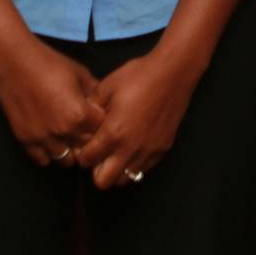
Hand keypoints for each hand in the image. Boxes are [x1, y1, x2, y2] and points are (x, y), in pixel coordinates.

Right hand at [0, 38, 109, 167]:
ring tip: (68, 137)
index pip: (101, 132)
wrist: (14, 62)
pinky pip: (42, 160)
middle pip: (85, 149)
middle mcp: (62, 132)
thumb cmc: (50, 63)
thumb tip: (104, 106)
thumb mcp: (81, 74)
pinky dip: (48, 154)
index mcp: (79, 115)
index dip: (101, 125)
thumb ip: (95, 94)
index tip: (97, 118)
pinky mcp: (25, 141)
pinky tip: (50, 140)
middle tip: (84, 130)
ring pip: (65, 160)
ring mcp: (42, 139)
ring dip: (69, 150)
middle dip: (88, 140)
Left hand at [82, 48, 203, 189]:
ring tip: (116, 152)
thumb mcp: (106, 87)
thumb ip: (91, 108)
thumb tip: (81, 121)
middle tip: (98, 153)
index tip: (84, 145)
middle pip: (104, 181)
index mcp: (113, 133)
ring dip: (116, 169)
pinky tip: (133, 147)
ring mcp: (148, 151)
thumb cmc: (138, 76)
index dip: (82, 154)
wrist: (173, 73)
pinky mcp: (163, 149)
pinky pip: (143, 169)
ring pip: (125, 179)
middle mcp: (130, 148)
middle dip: (96, 170)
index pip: (87, 160)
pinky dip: (134, 164)